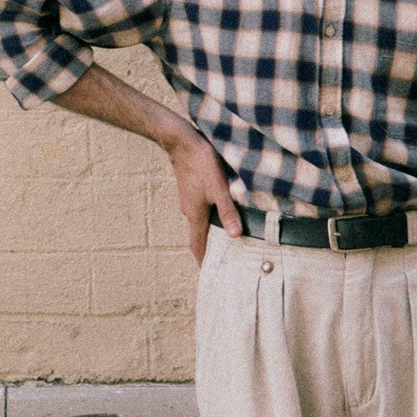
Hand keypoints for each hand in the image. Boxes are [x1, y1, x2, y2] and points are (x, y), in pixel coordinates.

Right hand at [168, 132, 243, 264]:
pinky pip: (200, 211)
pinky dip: (210, 218)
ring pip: (201, 223)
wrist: (181, 142)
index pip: (197, 246)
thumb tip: (235, 235)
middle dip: (209, 249)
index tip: (209, 274)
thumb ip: (227, 212)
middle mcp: (190, 211)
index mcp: (196, 215)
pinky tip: (222, 212)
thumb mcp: (218, 188)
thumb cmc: (200, 164)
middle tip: (224, 260)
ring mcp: (189, 200)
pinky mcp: (192, 190)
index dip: (203, 261)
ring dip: (211, 232)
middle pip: (199, 236)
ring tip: (227, 238)